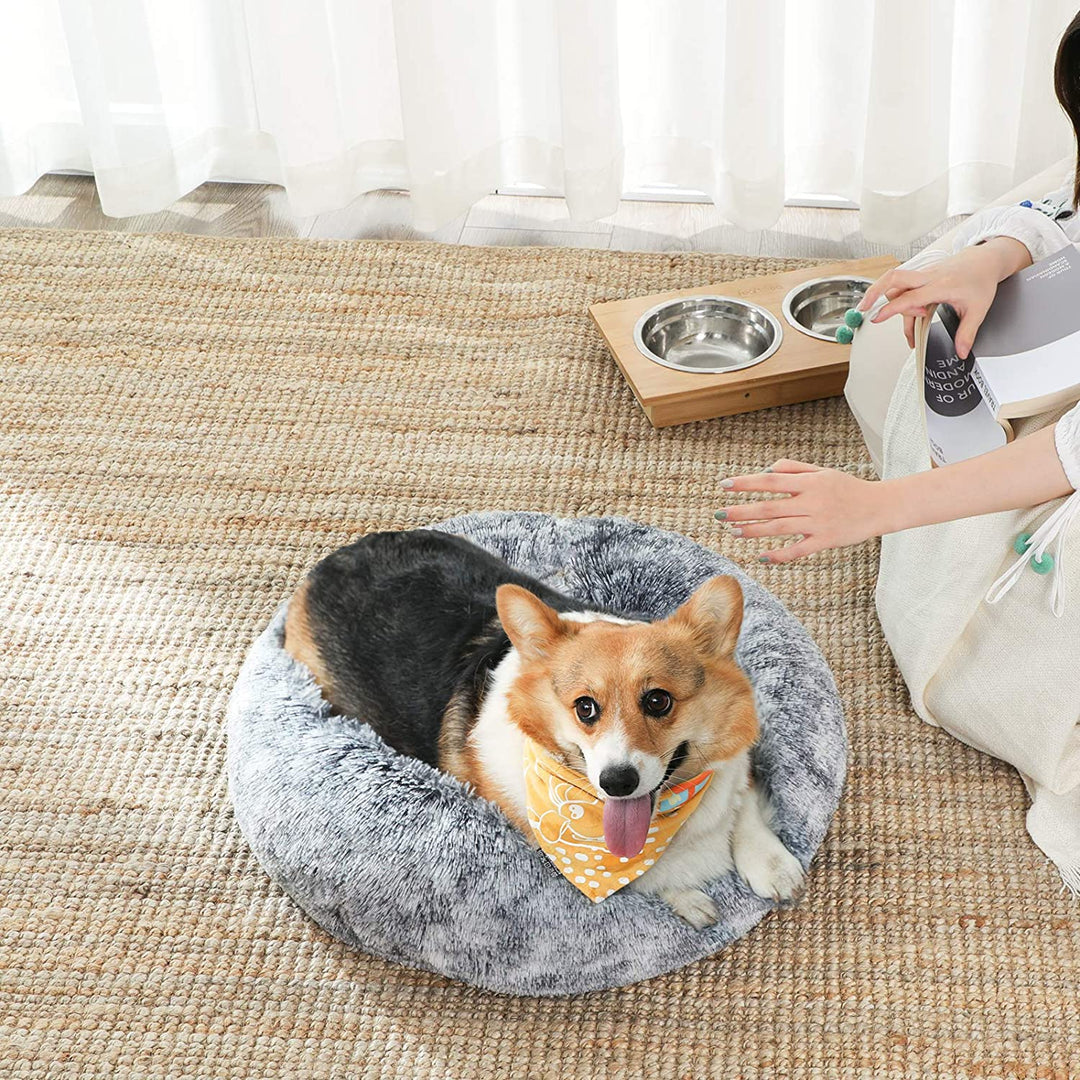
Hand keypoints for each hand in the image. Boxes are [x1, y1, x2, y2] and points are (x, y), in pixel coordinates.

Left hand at [714, 460, 890, 562]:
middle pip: (770, 506)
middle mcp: (812, 502)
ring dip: (753, 531)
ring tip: (733, 532)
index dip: (746, 482)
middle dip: (741, 511)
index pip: (771, 480)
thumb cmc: (847, 488)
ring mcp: (818, 523)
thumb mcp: (822, 471)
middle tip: (718, 514)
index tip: (724, 484)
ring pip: (779, 528)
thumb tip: (765, 470)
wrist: (880, 506)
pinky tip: (761, 557)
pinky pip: (798, 550)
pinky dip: (779, 555)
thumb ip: (793, 469)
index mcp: (809, 482)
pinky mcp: (826, 541)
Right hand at [857, 237, 1030, 357]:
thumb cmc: (981, 280)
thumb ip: (967, 333)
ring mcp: (923, 274)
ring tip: (897, 319)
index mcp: (941, 285)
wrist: (986, 259)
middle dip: (874, 292)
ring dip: (890, 300)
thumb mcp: (978, 309)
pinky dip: (896, 295)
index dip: (891, 308)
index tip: (877, 318)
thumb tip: (960, 352)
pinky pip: (903, 284)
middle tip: (862, 308)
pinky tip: (900, 309)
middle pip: (893, 278)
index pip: (910, 297)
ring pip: (896, 283)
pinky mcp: (922, 275)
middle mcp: (929, 277)